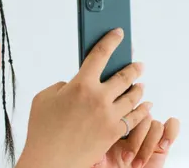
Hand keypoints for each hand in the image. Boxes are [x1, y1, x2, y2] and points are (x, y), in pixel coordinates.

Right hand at [18, 28, 151, 167]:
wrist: (51, 161)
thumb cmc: (43, 132)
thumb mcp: (45, 98)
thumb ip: (63, 85)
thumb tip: (75, 85)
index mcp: (80, 84)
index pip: (100, 54)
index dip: (111, 40)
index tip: (118, 33)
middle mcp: (99, 97)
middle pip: (124, 75)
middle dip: (133, 67)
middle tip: (138, 64)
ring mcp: (109, 115)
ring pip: (133, 96)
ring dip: (138, 88)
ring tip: (141, 84)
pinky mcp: (114, 132)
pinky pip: (134, 117)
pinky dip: (141, 110)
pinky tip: (145, 106)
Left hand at [92, 117, 180, 167]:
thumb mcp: (101, 163)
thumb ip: (97, 154)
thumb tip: (94, 150)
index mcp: (118, 128)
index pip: (123, 114)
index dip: (122, 126)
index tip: (118, 146)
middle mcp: (135, 128)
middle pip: (140, 117)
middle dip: (135, 140)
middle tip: (126, 158)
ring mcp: (150, 133)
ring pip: (155, 124)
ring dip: (148, 145)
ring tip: (138, 163)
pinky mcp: (164, 141)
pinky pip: (172, 126)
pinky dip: (169, 134)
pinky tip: (162, 147)